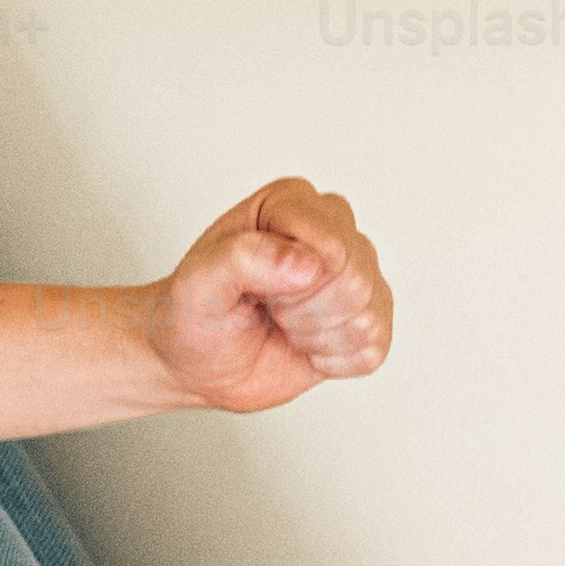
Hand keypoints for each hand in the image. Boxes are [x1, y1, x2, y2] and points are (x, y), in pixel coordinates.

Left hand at [151, 179, 392, 413]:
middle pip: (355, 280)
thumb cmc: (192, 315)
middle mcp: (333, 229)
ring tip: (281, 324)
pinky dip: (331, 359)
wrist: (193, 362)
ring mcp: (358, 272)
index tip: (252, 290)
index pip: (330, 248)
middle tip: (266, 309)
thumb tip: (306, 262)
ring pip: (365, 315)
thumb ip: (240, 258)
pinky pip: (372, 349)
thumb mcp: (196, 284)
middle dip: (303, 310)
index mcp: (290, 203)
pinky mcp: (369, 315)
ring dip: (314, 336)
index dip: (288, 284)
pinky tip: (302, 345)